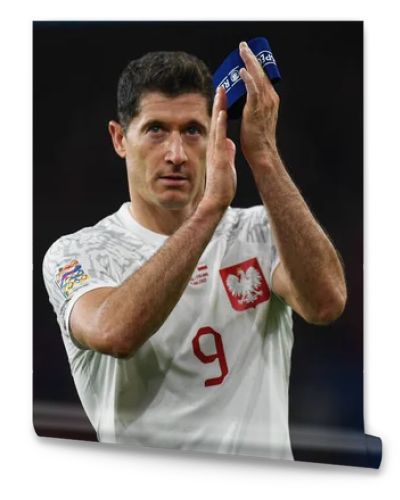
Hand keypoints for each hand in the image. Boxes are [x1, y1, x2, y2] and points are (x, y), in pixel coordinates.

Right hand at [201, 86, 236, 212]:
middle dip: (218, 103)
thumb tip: (230, 143)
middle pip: (217, 121)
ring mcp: (215, 151)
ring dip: (218, 108)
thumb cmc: (222, 186)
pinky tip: (221, 113)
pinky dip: (220, 125)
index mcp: (216, 148)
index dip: (221, 110)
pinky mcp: (217, 157)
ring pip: (217, 126)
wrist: (217, 200)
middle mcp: (214, 147)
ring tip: (220, 91)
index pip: (219, 125)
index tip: (223, 95)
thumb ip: (227, 153)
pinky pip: (218, 138)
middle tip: (221, 85)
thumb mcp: (226, 165)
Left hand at [239, 41, 279, 166]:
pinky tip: (242, 70)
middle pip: (261, 72)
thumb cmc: (257, 140)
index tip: (247, 55)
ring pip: (257, 77)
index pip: (263, 77)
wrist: (262, 153)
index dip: (255, 65)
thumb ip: (252, 108)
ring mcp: (264, 103)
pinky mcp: (256, 109)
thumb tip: (242, 103)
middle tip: (243, 46)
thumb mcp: (256, 119)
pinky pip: (252, 90)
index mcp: (270, 100)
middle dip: (252, 57)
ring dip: (249, 62)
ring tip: (242, 50)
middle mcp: (270, 98)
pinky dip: (248, 79)